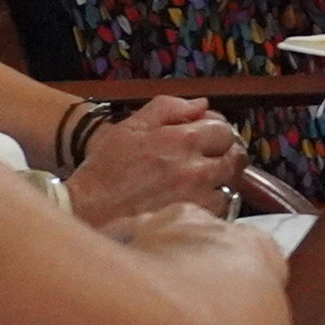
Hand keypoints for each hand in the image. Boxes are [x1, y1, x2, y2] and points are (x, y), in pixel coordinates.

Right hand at [66, 98, 246, 225]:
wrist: (89, 209)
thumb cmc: (107, 168)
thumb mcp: (132, 126)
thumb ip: (169, 108)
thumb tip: (202, 104)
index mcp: (183, 140)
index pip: (224, 130)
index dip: (216, 132)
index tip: (207, 139)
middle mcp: (196, 168)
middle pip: (234, 158)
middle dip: (225, 155)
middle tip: (209, 160)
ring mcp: (198, 197)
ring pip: (231, 185)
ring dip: (220, 182)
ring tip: (201, 183)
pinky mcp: (194, 220)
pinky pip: (219, 210)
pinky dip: (212, 205)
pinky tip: (195, 202)